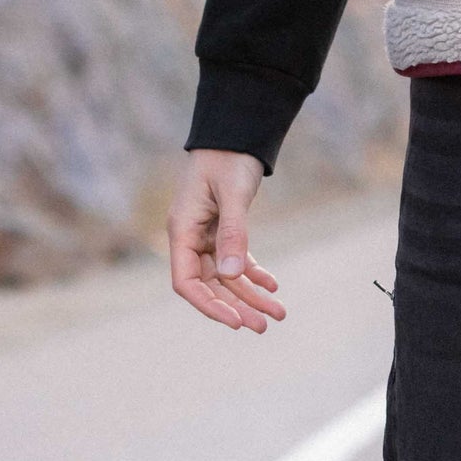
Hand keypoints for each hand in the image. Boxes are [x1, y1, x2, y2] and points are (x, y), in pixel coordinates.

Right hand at [167, 148, 286, 330]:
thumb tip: (231, 275)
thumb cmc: (228, 158)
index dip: (209, 305)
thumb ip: (233, 233)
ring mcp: (207, 236)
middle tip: (264, 326)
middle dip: (237, 307)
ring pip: (227, 278)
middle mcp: (191, 237)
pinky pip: (238, 262)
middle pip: (210, 285)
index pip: (186, 282)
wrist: (235, 134)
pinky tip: (273, 286)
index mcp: (182, 229)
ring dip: (251, 297)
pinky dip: (255, 276)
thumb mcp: (233, 195)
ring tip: (279, 314)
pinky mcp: (225, 231)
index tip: (235, 321)